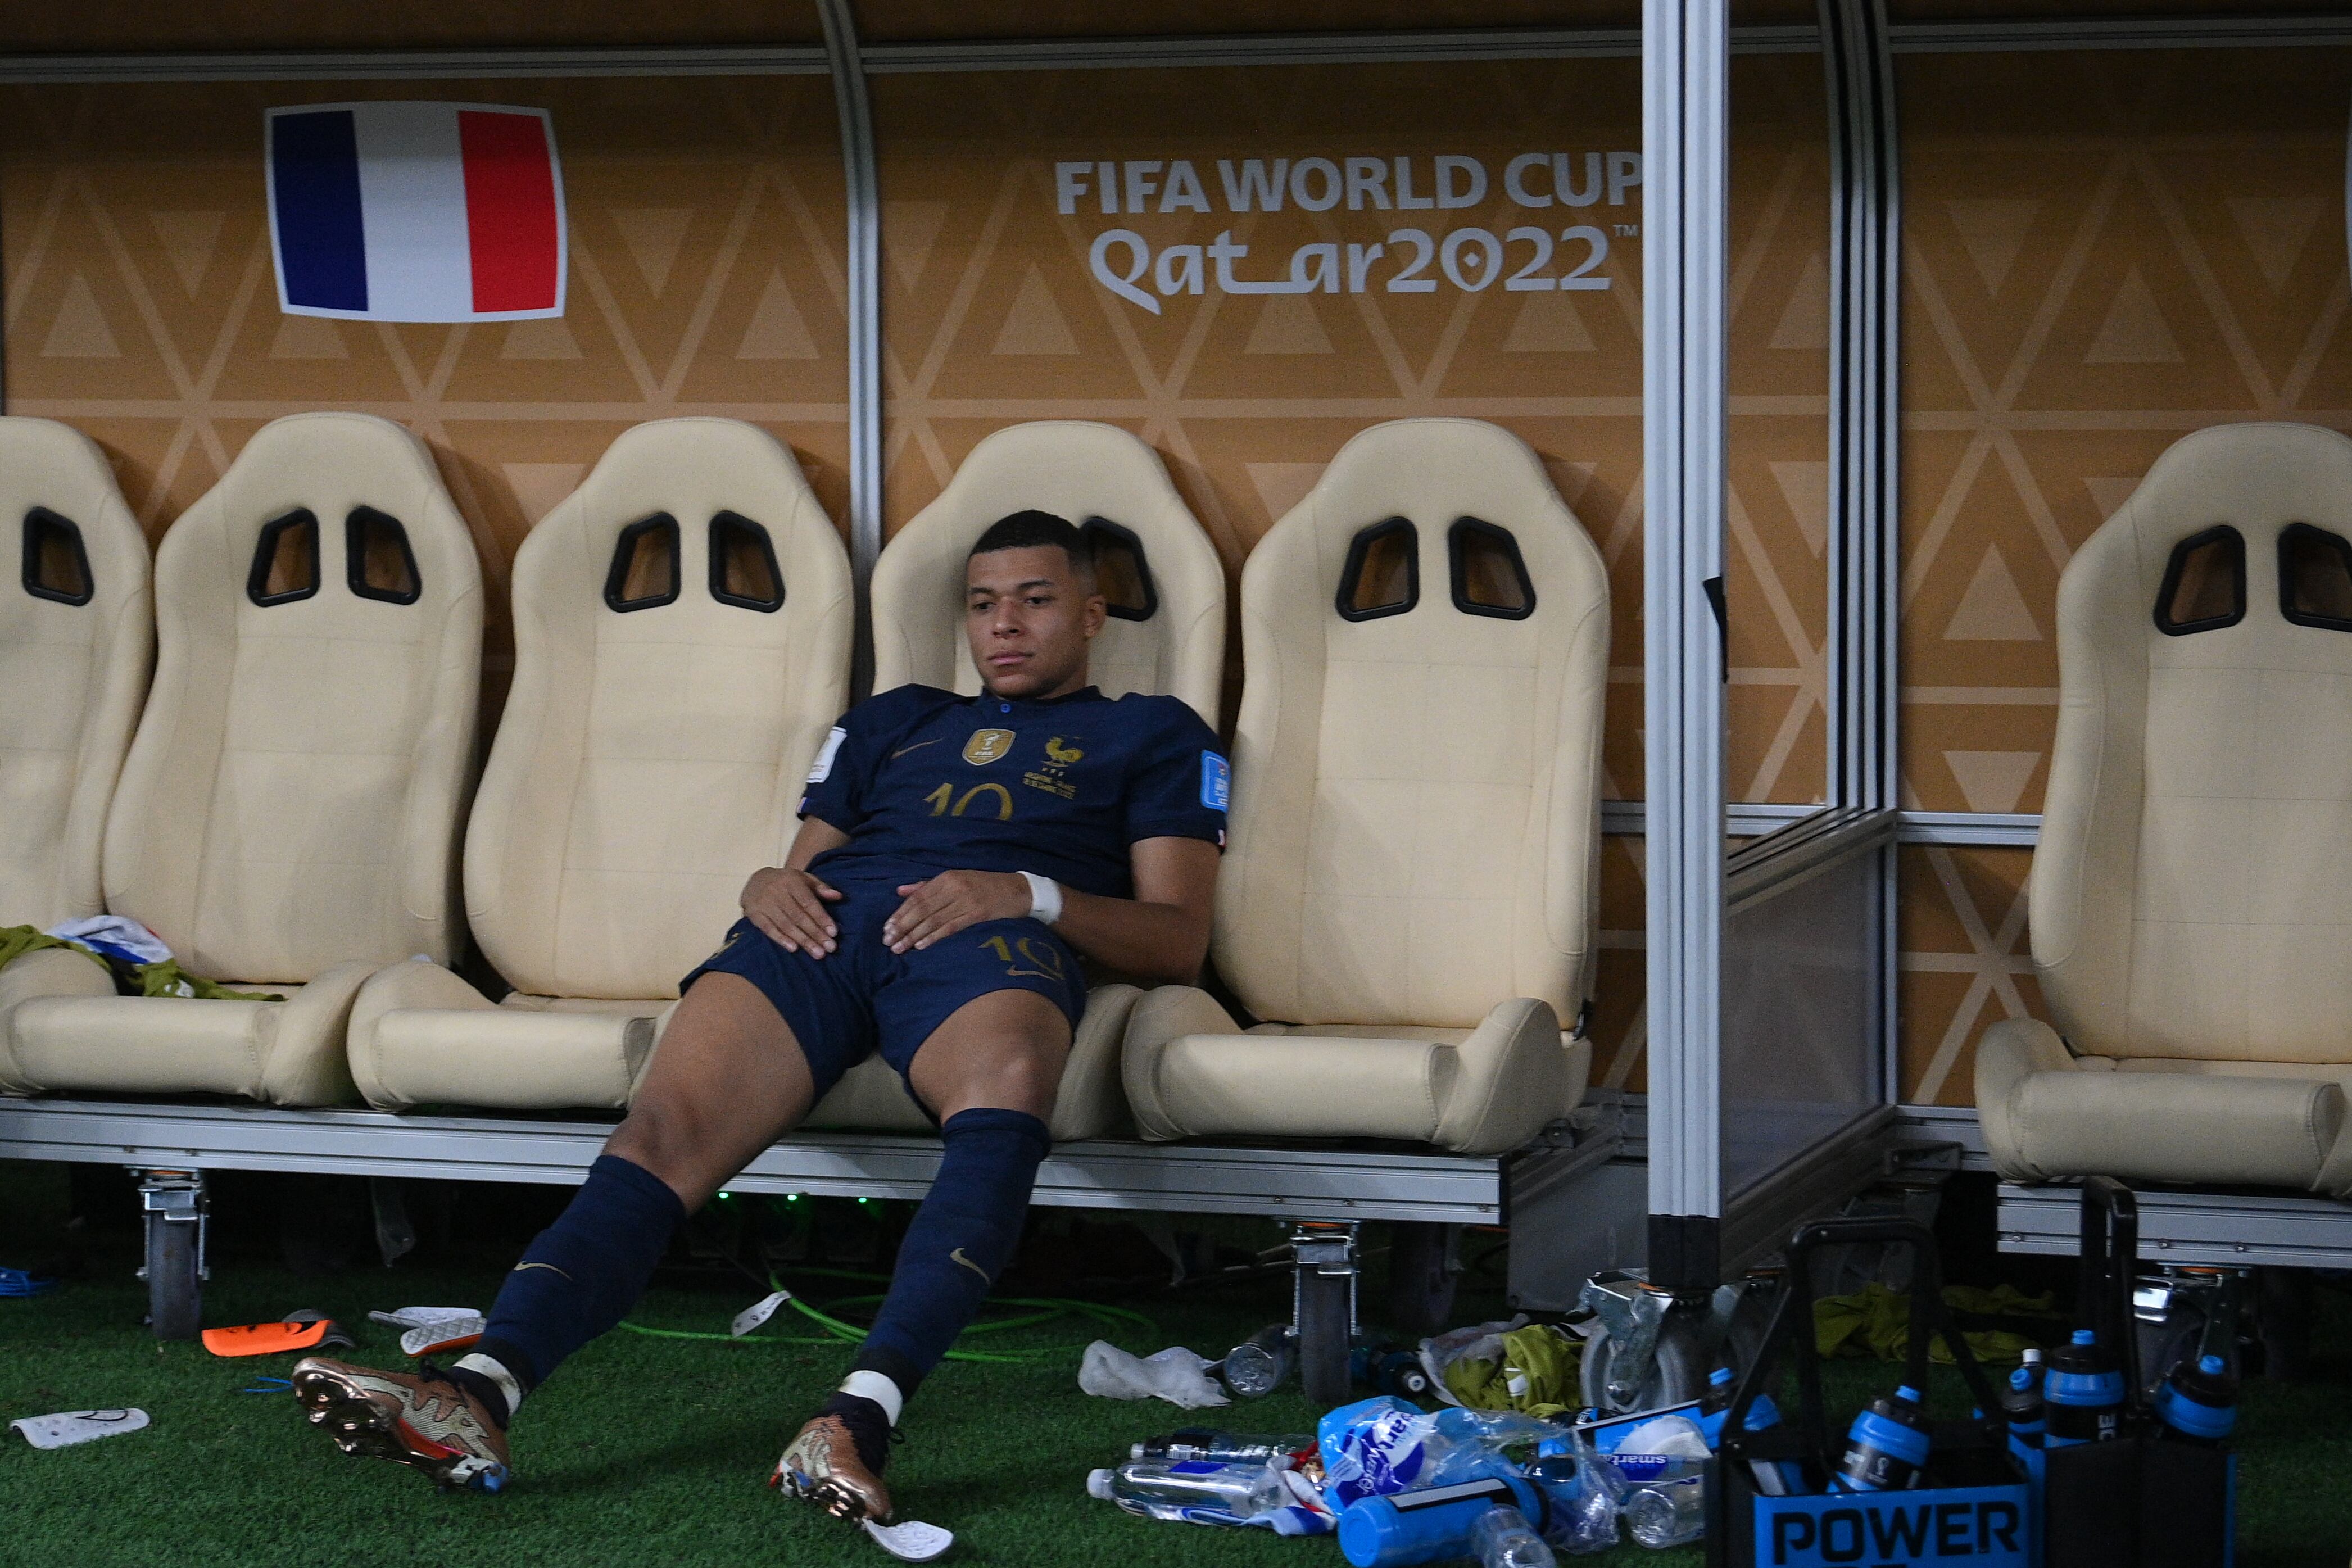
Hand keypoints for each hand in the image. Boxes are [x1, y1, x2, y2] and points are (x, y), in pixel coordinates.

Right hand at [741, 866, 843, 956]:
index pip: (808, 902)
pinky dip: (781, 939)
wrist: (756, 881)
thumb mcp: (804, 879)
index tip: (833, 933)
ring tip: (817, 953)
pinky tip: (793, 949)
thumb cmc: (787, 883)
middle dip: (815, 933)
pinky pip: (768, 929)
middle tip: (829, 948)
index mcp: (792, 881)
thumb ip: (821, 888)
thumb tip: (839, 896)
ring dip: (802, 940)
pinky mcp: (754, 914)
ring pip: (786, 925)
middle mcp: (777, 892)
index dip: (821, 918)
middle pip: (798, 916)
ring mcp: (764, 904)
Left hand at [884, 870, 1031, 953]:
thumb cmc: (984, 886)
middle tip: (888, 942)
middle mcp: (954, 887)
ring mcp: (966, 900)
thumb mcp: (956, 880)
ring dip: (914, 935)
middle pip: (922, 909)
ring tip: (899, 948)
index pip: (917, 897)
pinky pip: (951, 927)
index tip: (886, 928)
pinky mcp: (977, 914)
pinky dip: (934, 937)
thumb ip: (926, 886)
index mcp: (946, 878)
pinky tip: (921, 946)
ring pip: (933, 920)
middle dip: (903, 926)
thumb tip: (900, 891)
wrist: (1017, 890)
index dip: (900, 913)